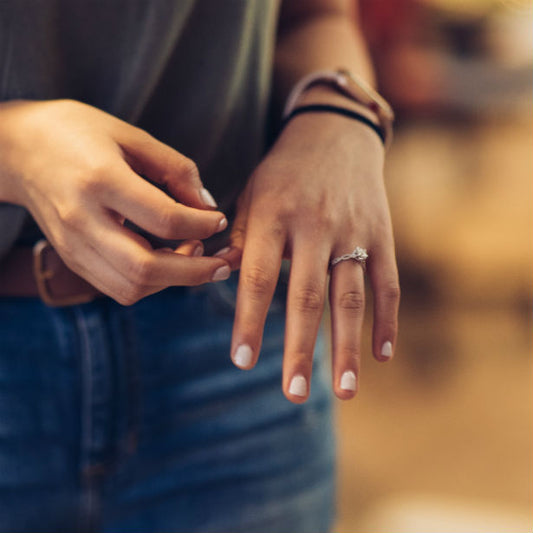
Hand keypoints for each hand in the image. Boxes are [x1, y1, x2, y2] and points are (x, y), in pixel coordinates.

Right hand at [0, 99, 230, 303]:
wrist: (16, 150)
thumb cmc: (77, 133)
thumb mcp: (130, 135)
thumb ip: (175, 169)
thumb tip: (208, 206)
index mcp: (100, 180)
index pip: (165, 219)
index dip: (204, 225)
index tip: (220, 220)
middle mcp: (83, 220)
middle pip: (147, 268)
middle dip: (194, 273)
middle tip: (220, 264)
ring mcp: (73, 245)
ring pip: (132, 287)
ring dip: (173, 282)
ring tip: (192, 256)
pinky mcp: (72, 259)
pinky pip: (117, 288)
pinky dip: (150, 284)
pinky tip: (166, 262)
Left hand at [218, 112, 399, 402]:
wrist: (335, 133)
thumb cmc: (283, 171)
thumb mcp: (251, 193)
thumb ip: (235, 237)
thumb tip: (212, 275)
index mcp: (273, 216)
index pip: (258, 277)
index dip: (249, 320)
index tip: (243, 361)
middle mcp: (314, 226)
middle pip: (307, 297)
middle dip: (301, 349)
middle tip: (294, 393)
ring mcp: (353, 232)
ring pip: (351, 298)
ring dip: (348, 346)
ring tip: (346, 391)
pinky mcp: (382, 235)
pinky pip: (388, 283)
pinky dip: (387, 320)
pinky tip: (383, 355)